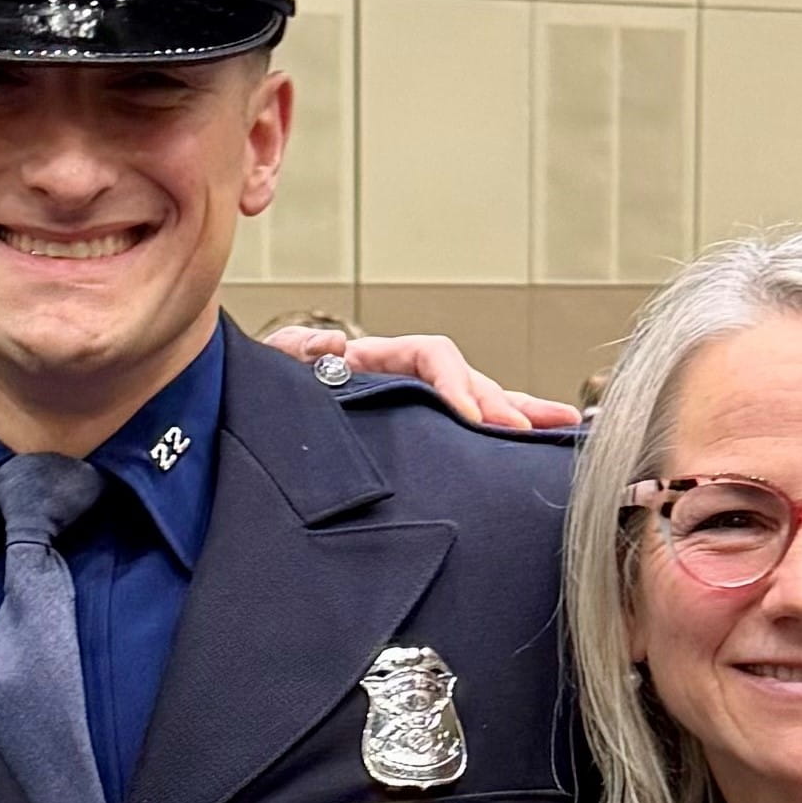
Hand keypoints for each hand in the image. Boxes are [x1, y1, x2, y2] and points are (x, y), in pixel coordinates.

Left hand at [257, 318, 582, 433]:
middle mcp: (399, 381)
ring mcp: (408, 411)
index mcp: (369, 362)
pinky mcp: (410, 445)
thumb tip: (329, 345)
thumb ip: (295, 353)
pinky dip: (497, 445)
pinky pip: (460, 440)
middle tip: (531, 433)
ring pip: (473, 407)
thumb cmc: (257, 397)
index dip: (455, 384)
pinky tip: (530, 457)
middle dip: (503, 406)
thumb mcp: (270, 370)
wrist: (239, 419)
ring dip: (517, 419)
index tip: (474, 421)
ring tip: (561, 432)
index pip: (428, 357)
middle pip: (466, 382)